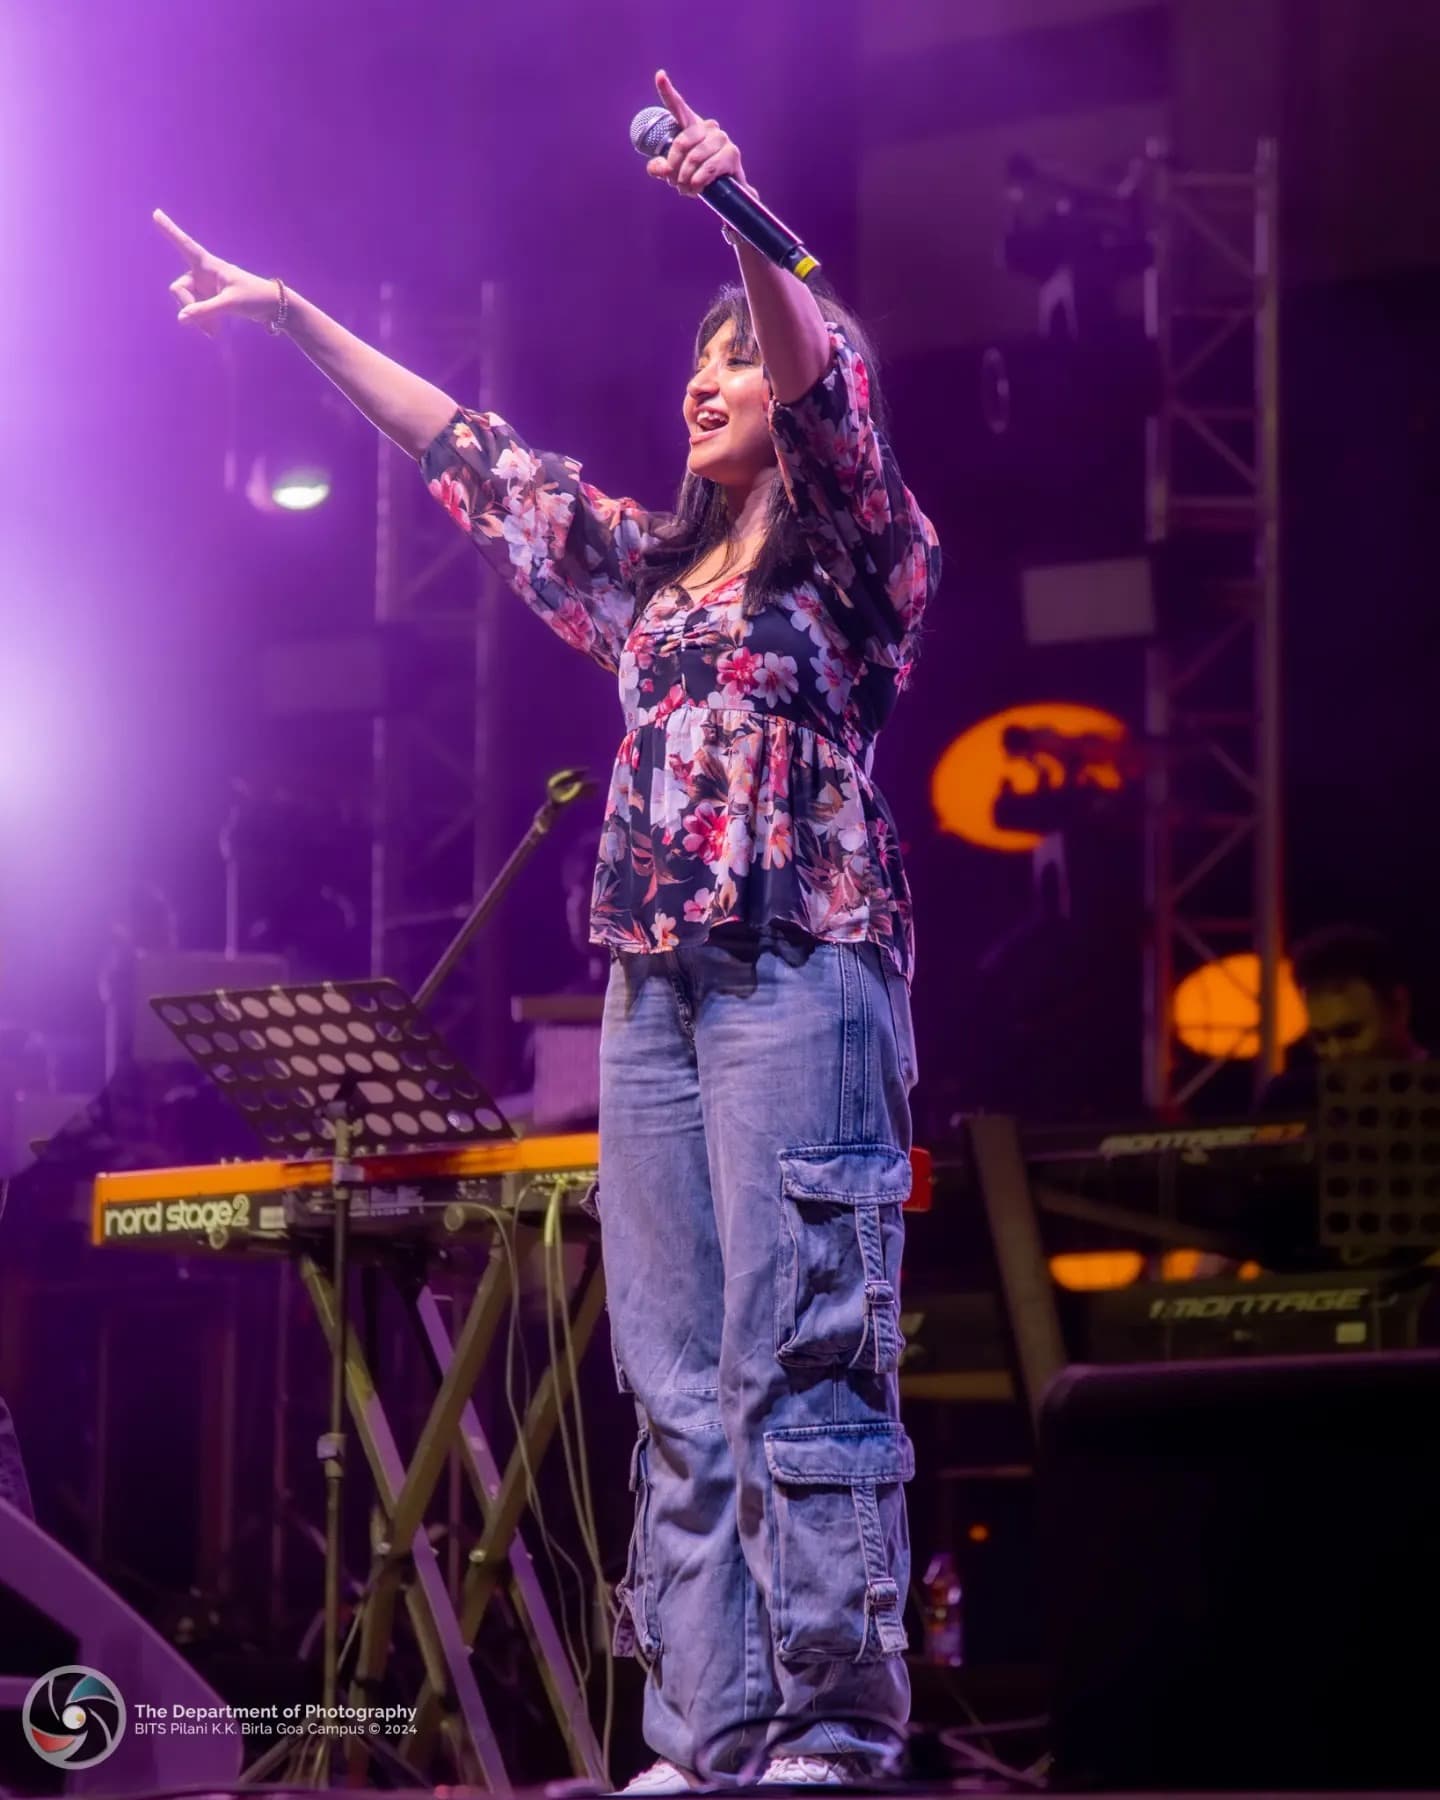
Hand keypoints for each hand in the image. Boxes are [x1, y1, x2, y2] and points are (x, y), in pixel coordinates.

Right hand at [152, 209, 281, 336]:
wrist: (273, 307)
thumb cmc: (254, 298)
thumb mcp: (230, 304)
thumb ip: (205, 311)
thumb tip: (181, 318)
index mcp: (209, 264)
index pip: (185, 244)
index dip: (169, 230)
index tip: (156, 212)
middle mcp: (203, 273)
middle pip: (179, 288)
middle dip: (188, 308)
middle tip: (207, 329)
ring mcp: (204, 287)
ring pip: (187, 303)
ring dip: (197, 319)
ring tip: (214, 333)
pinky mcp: (209, 299)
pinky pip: (196, 311)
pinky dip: (202, 322)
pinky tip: (214, 332)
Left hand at [645, 70, 748, 197]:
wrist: (727, 194)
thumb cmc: (699, 178)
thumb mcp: (676, 174)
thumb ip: (662, 169)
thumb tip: (656, 168)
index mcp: (692, 126)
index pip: (678, 107)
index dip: (667, 92)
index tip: (659, 75)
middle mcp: (708, 127)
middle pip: (681, 143)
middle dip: (673, 168)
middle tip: (674, 183)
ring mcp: (722, 139)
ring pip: (694, 158)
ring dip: (685, 179)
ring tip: (685, 189)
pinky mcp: (732, 154)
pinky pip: (707, 169)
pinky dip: (698, 182)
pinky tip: (697, 189)